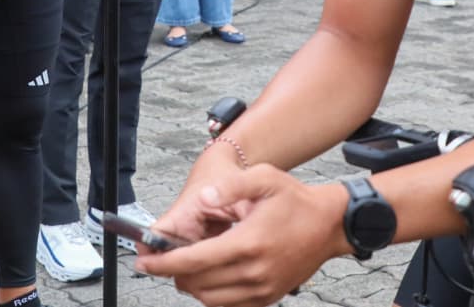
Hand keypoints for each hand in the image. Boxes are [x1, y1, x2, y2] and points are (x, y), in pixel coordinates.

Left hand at [137, 166, 347, 306]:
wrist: (330, 225)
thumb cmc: (296, 200)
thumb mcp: (265, 178)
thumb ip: (230, 187)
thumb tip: (203, 200)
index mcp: (248, 243)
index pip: (193, 261)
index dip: (163, 263)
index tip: (143, 262)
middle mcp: (253, 272)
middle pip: (196, 284)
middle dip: (173, 273)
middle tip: (161, 260)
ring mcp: (262, 290)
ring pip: (210, 299)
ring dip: (191, 285)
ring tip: (184, 265)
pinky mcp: (267, 298)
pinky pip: (228, 305)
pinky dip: (211, 294)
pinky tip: (209, 274)